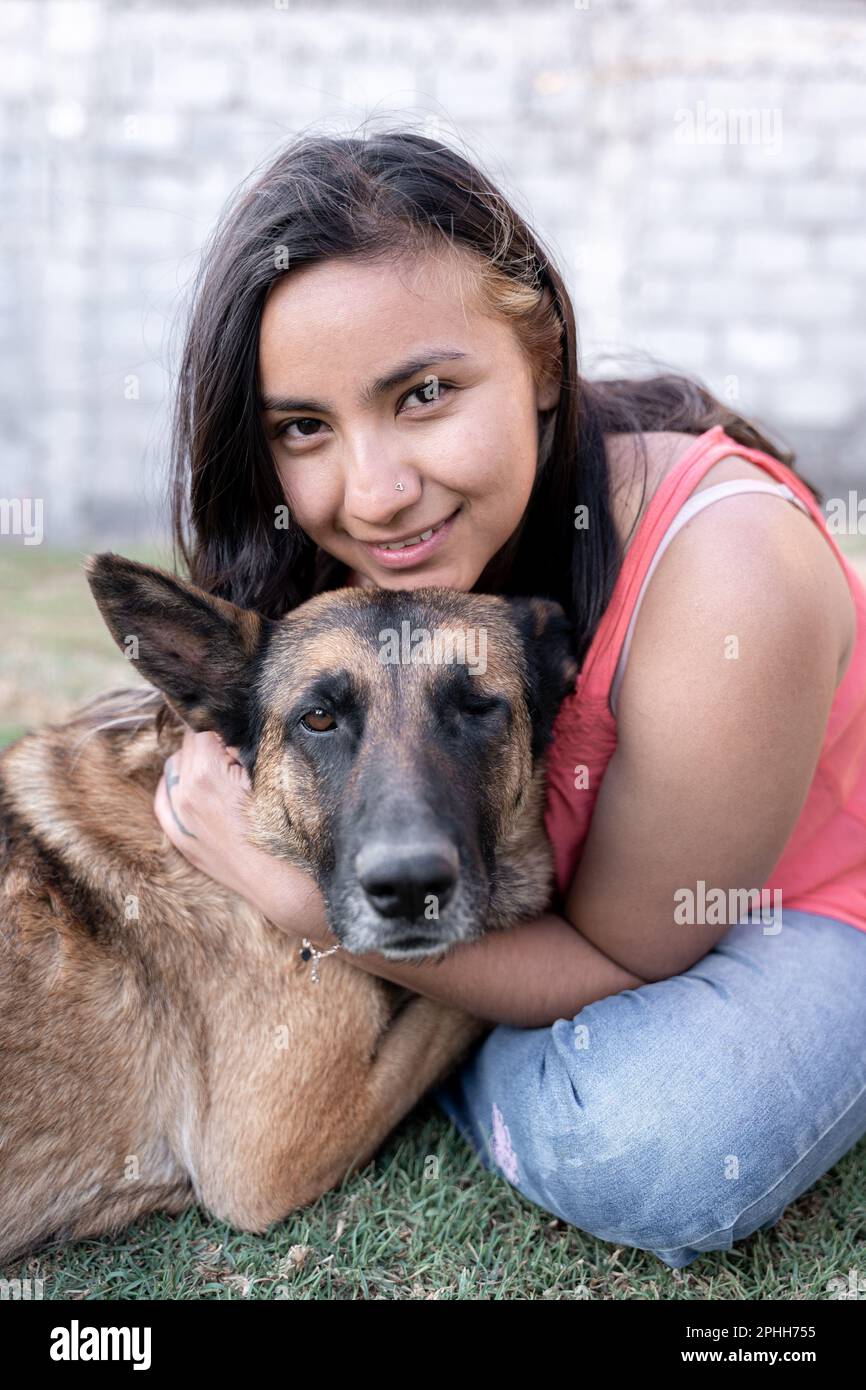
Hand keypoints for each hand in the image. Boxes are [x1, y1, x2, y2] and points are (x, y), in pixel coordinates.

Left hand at [153, 726, 339, 948]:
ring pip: (174, 768)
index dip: (225, 728)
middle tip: (236, 753)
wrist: (283, 884)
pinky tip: (197, 786)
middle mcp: (184, 796)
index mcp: (206, 776)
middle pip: (187, 746)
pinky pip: (165, 798)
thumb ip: (244, 747)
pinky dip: (178, 787)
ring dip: (194, 763)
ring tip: (223, 771)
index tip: (240, 734)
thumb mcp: (270, 776)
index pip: (203, 729)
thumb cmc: (286, 827)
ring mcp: (178, 820)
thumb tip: (232, 729)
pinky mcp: (179, 838)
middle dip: (209, 743)